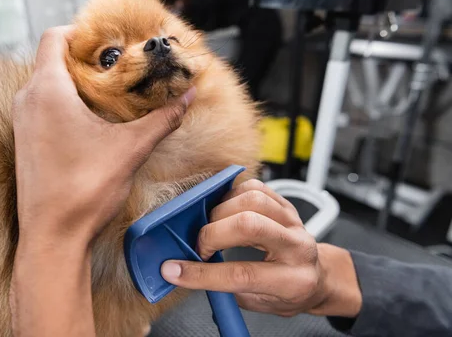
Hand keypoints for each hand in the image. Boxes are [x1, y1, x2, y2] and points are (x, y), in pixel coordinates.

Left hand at [10, 26, 194, 335]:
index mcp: (47, 90)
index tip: (106, 38)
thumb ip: (162, 118)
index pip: (53, 37)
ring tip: (108, 91)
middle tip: (117, 64)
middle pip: (51, 59)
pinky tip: (92, 120)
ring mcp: (22, 122)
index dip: (80, 30)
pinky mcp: (25, 142)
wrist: (53, 237)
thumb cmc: (84, 190)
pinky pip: (41, 107)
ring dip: (74, 82)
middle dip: (84, 58)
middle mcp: (27, 100)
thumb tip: (187, 96)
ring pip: (45, 84)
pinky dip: (63, 103)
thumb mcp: (131, 148)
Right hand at [161, 180, 361, 317]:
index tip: (174, 270)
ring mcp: (293, 220)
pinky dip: (231, 196)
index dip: (201, 274)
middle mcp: (297, 246)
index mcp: (293, 280)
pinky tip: (224, 211)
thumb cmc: (286, 293)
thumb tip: (183, 268)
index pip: (241, 274)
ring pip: (252, 200)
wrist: (316, 277)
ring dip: (221, 212)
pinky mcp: (285, 204)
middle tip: (199, 248)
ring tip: (212, 228)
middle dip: (212, 234)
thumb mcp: (257, 303)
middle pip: (249, 226)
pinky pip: (254, 187)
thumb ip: (224, 286)